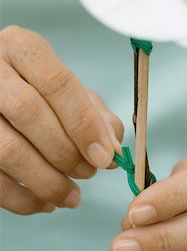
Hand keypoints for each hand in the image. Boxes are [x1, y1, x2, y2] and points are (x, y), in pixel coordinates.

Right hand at [0, 26, 123, 214]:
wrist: (0, 92)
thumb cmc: (38, 90)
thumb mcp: (67, 90)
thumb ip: (93, 112)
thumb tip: (111, 145)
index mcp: (22, 48)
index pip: (57, 82)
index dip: (84, 123)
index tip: (105, 155)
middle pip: (28, 112)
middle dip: (65, 151)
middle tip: (89, 172)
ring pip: (7, 150)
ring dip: (46, 181)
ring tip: (71, 196)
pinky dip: (22, 199)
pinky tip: (45, 202)